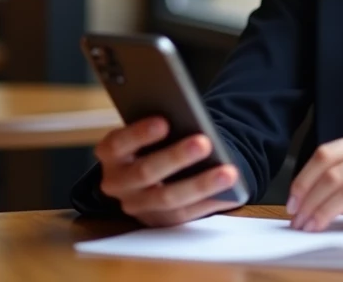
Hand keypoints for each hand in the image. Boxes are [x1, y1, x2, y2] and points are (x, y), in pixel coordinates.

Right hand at [94, 117, 241, 226]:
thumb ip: (158, 126)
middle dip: (176, 157)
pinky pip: (187, 214)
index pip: (117, 144)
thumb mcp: (147, 130)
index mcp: (111, 154)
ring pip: (169, 199)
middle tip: (203, 142)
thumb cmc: (153, 141)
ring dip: (201, 185)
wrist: (153, 170)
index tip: (164, 122)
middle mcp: (118, 183)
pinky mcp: (160, 222)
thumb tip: (187, 119)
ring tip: (228, 172)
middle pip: (145, 173)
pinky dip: (210, 202)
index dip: (139, 134)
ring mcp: (138, 206)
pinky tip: (231, 192)